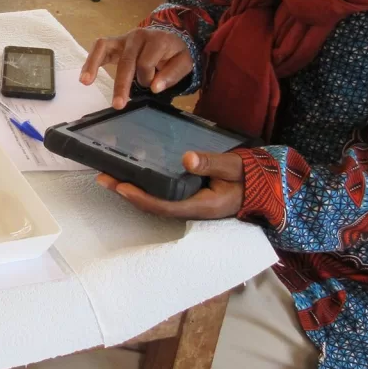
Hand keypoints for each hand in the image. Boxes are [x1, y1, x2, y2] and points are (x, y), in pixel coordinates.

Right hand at [81, 28, 192, 109]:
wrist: (169, 37)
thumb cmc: (174, 53)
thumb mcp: (184, 62)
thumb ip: (172, 74)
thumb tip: (155, 87)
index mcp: (157, 40)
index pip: (146, 63)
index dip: (147, 78)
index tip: (152, 86)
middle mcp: (138, 36)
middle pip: (126, 61)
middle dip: (121, 84)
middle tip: (118, 105)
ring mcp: (123, 38)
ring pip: (105, 48)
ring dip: (94, 65)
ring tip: (85, 81)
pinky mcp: (114, 42)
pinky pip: (99, 47)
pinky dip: (90, 61)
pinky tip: (84, 77)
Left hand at [97, 151, 244, 219]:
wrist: (263, 188)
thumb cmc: (249, 177)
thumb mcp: (233, 166)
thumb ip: (211, 162)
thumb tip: (186, 158)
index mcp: (203, 206)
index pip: (165, 206)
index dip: (141, 198)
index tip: (122, 186)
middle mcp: (192, 210)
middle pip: (153, 206)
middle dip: (127, 193)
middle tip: (104, 178)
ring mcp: (189, 206)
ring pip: (154, 202)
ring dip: (132, 190)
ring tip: (109, 177)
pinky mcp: (188, 199)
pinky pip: (161, 196)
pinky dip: (144, 187)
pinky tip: (131, 176)